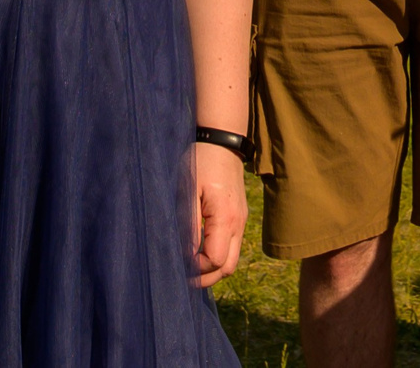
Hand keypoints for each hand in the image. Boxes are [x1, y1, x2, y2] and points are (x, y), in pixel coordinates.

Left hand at [187, 142, 246, 287]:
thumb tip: (186, 256)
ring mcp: (241, 222)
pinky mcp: (239, 218)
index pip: (214, 260)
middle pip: (227, 268)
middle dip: (205, 278)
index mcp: (225, 218)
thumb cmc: (201, 163)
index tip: (178, 263)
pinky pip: (231, 247)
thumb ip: (188, 225)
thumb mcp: (188, 191)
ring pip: (231, 261)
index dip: (195, 268)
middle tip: (183, 277)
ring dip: (212, 269)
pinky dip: (217, 257)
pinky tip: (199, 251)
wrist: (222, 142)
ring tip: (190, 266)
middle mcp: (238, 224)